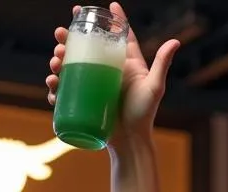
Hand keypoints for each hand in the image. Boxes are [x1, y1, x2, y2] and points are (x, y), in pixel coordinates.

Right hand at [46, 3, 179, 140]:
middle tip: (59, 34)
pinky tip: (52, 84)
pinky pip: (65, 92)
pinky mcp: (84, 102)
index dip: (112, 20)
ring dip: (57, 59)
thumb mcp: (154, 88)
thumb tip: (175, 41)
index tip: (107, 6)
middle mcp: (108, 73)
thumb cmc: (144, 116)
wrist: (131, 142)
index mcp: (124, 65)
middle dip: (68, 38)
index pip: (116, 37)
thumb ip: (162, 64)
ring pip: (70, 67)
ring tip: (56, 61)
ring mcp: (94, 87)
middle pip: (85, 49)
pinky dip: (55, 87)